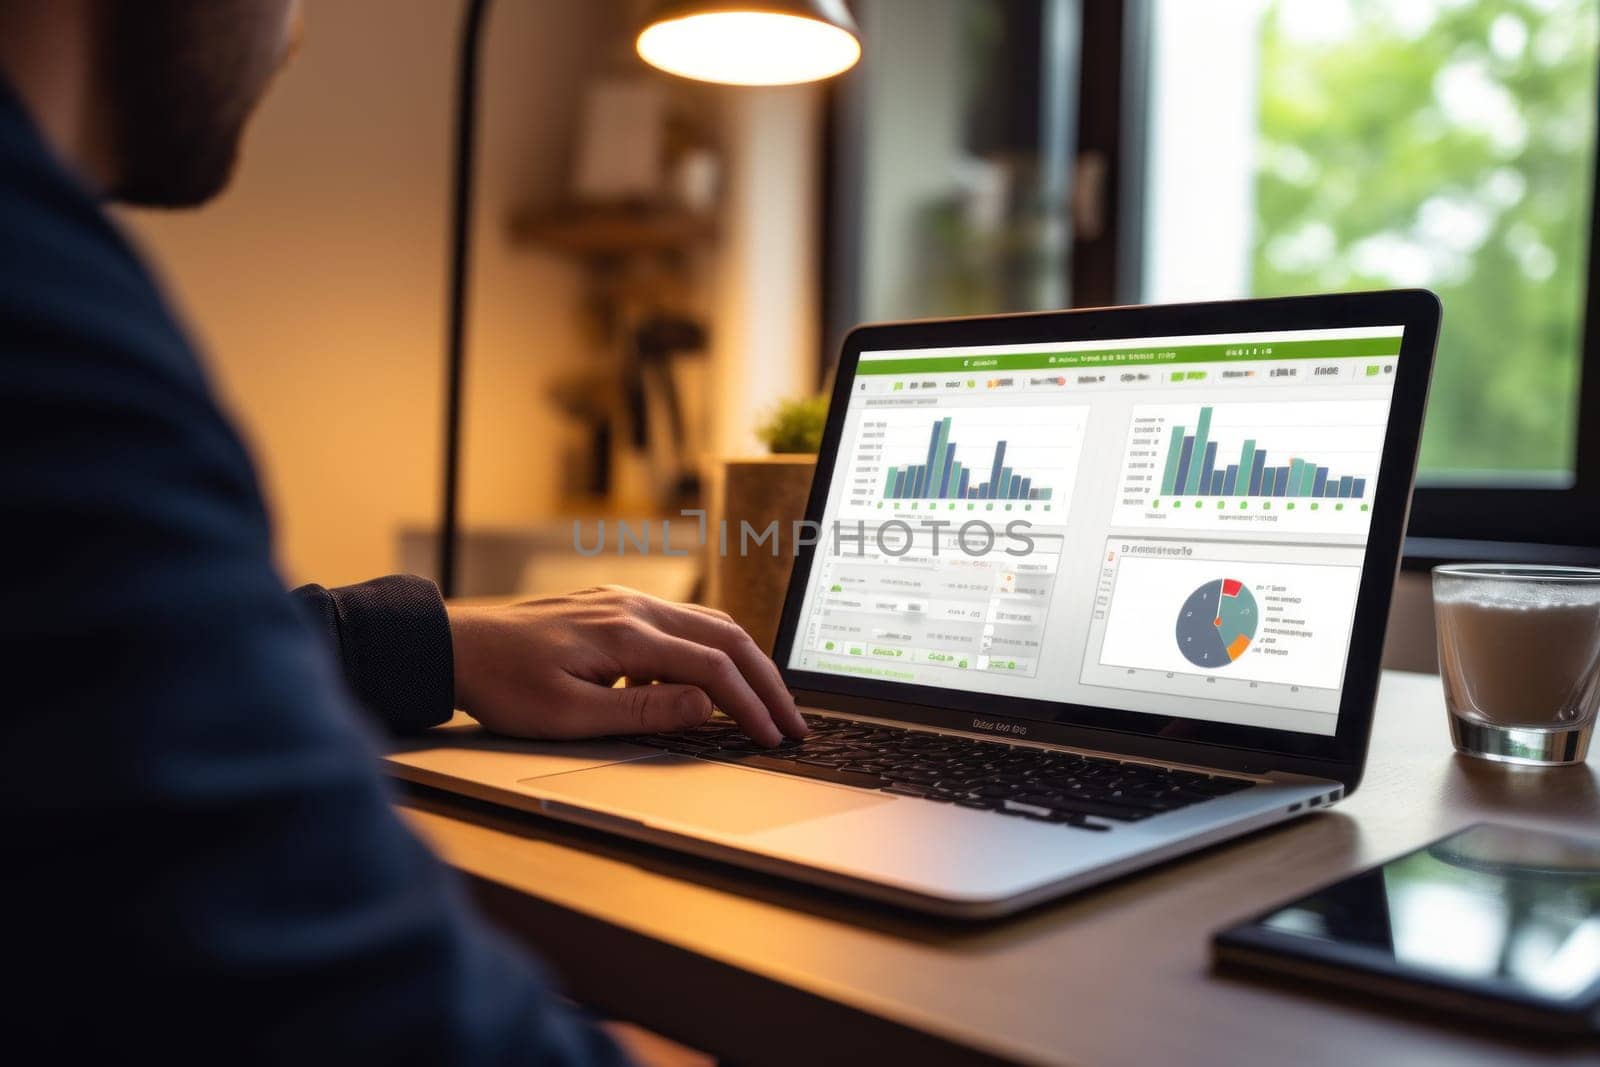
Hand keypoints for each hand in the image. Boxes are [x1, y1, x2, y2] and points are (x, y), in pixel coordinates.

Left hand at [445, 586, 806, 746]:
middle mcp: (634, 609)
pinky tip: (706, 685)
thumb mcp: (569, 716)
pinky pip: (682, 624)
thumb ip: (644, 711)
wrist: (454, 645)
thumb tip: (706, 706)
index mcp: (627, 635)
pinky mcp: (615, 608)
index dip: (750, 705)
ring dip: (744, 663)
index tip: (773, 737)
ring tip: (767, 702)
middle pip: (726, 637)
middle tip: (792, 722)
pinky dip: (711, 651)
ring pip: (709, 624)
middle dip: (766, 682)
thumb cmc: (502, 685)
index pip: (712, 668)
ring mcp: (626, 603)